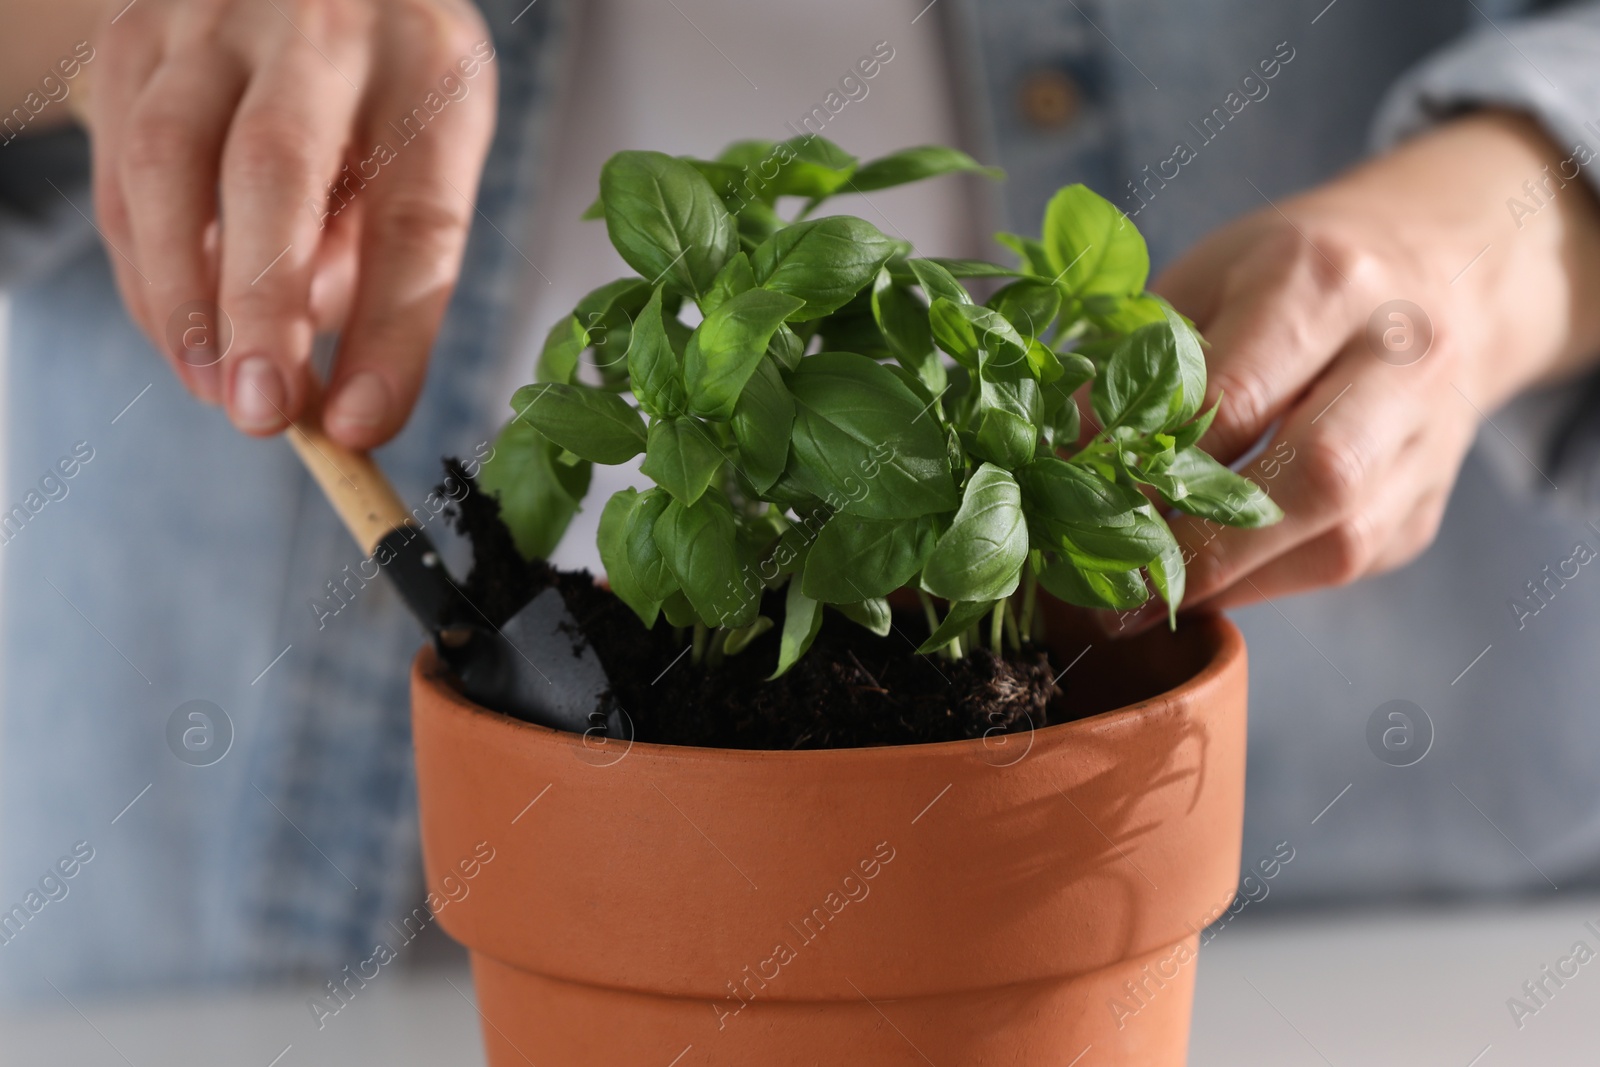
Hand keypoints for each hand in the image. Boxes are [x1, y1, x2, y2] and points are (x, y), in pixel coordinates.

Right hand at [78, 0, 496, 445]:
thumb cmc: (391, 83)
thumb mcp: (432, 152)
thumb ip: (390, 260)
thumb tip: (332, 394)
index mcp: (425, 67)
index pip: (417, 214)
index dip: (392, 332)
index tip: (363, 426)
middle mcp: (318, 27)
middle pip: (275, 168)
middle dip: (261, 307)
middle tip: (260, 416)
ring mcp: (211, 20)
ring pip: (166, 163)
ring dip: (182, 300)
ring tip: (218, 392)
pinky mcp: (133, 38)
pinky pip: (122, 169)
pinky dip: (147, 267)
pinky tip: (182, 333)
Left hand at [1122, 111, 1599, 626]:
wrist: (1445, 269)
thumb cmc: (1293, 270)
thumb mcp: (1205, 277)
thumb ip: (1138, 361)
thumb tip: (1062, 455)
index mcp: (1324, 282)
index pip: (1234, 395)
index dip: (1150, 462)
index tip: (1076, 505)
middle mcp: (1397, 359)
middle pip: (1313, 474)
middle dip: (1201, 543)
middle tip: (1113, 584)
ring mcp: (1428, 438)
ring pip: (1341, 537)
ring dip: (1231, 579)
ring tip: (1144, 597)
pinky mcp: (1425, 503)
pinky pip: (1346, 563)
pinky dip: (1263, 581)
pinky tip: (1203, 583)